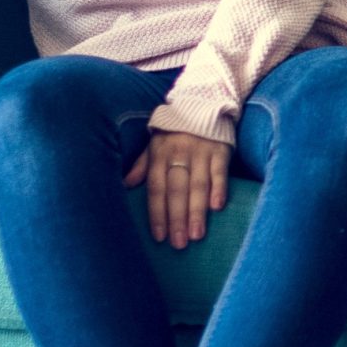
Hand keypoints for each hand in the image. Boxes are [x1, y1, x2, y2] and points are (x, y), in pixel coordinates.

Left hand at [126, 130, 232, 249]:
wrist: (203, 103)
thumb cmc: (174, 131)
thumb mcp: (154, 144)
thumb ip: (142, 165)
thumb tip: (126, 185)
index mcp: (160, 155)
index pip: (156, 189)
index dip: (157, 213)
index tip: (160, 237)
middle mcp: (179, 154)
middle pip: (177, 191)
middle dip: (177, 218)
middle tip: (178, 244)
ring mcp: (201, 152)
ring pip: (198, 185)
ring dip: (197, 211)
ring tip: (196, 235)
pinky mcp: (221, 149)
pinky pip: (220, 171)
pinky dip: (219, 188)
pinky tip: (217, 207)